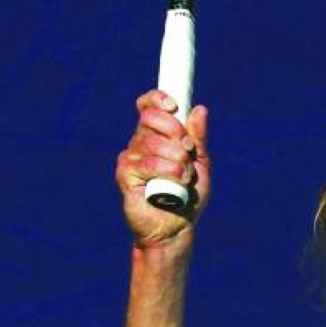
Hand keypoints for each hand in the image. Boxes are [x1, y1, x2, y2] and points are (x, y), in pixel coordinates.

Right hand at [116, 93, 211, 245]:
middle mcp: (140, 143)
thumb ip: (199, 138)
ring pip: (154, 143)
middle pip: (150, 117)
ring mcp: (130, 158)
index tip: (174, 105)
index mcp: (157, 136)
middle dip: (175, 131)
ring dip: (178, 161)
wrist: (178, 227)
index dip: (158, 99)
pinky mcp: (124, 175)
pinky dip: (168, 173)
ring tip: (184, 178)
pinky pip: (147, 164)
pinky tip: (175, 185)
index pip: (148, 106)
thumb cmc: (188, 196)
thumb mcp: (201, 163)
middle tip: (188, 151)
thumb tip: (199, 109)